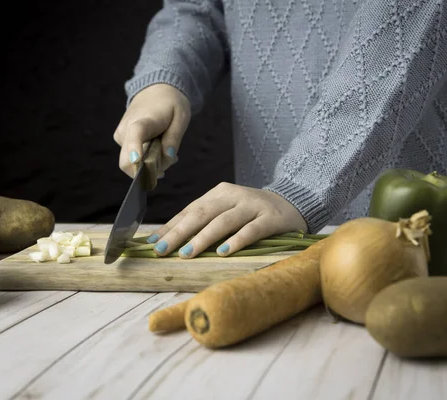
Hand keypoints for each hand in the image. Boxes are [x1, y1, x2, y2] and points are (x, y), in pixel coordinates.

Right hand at [113, 83, 190, 177]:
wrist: (155, 89)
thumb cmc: (170, 104)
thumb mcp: (181, 118)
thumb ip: (174, 138)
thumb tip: (168, 157)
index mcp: (143, 121)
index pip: (135, 135)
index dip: (134, 148)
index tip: (137, 160)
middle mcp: (126, 130)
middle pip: (127, 162)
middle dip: (148, 169)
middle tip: (169, 158)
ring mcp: (121, 136)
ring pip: (132, 164)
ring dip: (151, 163)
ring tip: (165, 147)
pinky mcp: (120, 139)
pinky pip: (132, 158)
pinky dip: (146, 158)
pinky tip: (157, 146)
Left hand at [146, 182, 307, 257]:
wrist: (294, 203)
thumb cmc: (253, 213)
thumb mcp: (228, 211)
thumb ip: (206, 221)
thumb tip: (172, 240)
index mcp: (220, 192)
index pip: (190, 209)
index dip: (170, 226)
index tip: (152, 243)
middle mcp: (235, 196)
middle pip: (202, 213)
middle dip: (179, 232)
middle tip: (162, 249)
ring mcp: (254, 206)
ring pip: (224, 221)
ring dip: (203, 238)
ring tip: (187, 253)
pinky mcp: (272, 219)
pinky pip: (252, 230)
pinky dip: (236, 241)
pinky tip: (223, 252)